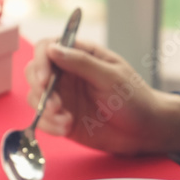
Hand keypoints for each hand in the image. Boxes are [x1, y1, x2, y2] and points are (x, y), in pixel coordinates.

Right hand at [24, 38, 179, 156]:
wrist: (145, 131)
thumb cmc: (135, 98)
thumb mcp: (111, 77)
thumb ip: (81, 63)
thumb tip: (52, 49)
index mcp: (80, 56)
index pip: (48, 48)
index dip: (41, 61)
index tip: (45, 80)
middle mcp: (67, 74)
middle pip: (35, 72)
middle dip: (40, 90)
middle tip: (55, 106)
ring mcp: (63, 97)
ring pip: (35, 97)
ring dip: (45, 111)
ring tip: (66, 122)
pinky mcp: (61, 118)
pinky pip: (42, 120)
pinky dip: (49, 125)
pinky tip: (66, 128)